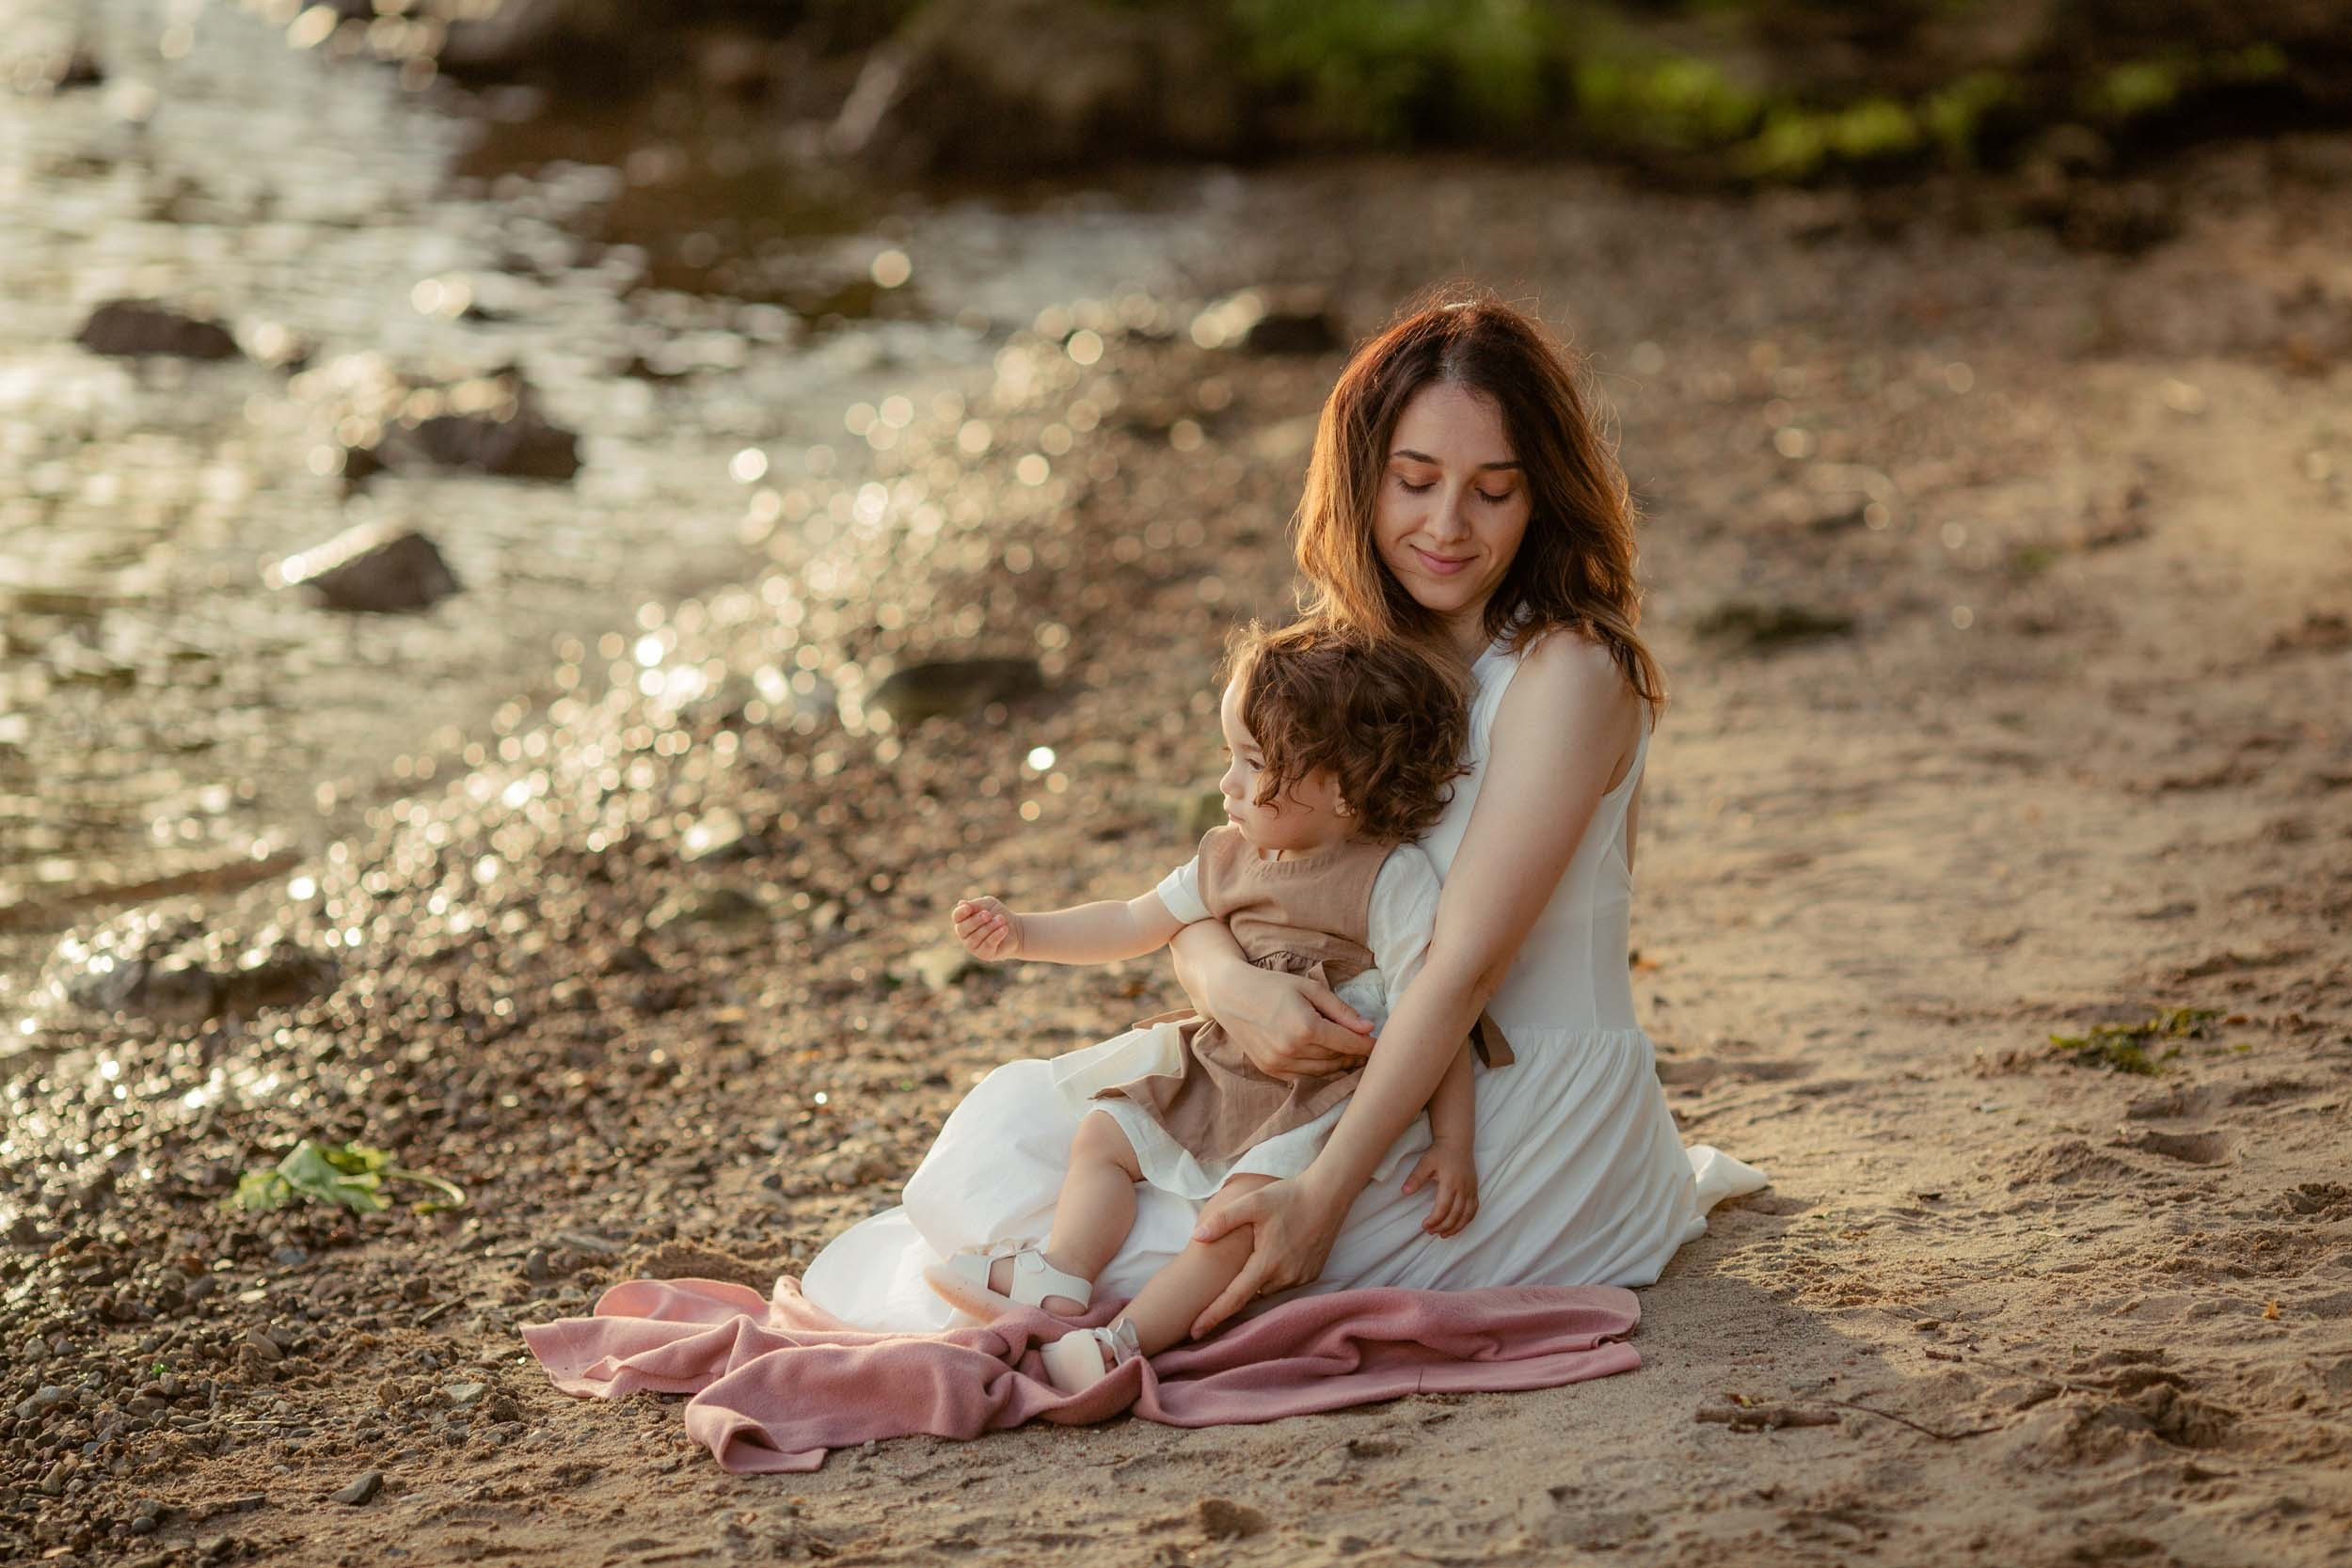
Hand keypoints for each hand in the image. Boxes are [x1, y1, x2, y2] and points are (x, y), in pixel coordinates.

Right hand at [951, 896, 1022, 959]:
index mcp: (963, 921)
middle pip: (963, 928)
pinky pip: (987, 945)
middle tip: (988, 914)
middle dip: (976, 920)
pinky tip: (1004, 928)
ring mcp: (973, 947)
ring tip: (1001, 919)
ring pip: (975, 937)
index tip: (969, 908)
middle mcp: (965, 935)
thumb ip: (976, 904)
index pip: (956, 917)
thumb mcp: (988, 904)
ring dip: (989, 927)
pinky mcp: (985, 954)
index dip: (961, 912)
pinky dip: (996, 935)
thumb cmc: (998, 914)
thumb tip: (961, 903)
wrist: (1016, 928)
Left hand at [1184, 1172, 1350, 1338]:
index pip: (1235, 1298)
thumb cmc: (1288, 1197)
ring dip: (1256, 1281)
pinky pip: (1285, 1283)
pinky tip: (1271, 1258)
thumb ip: (1223, 1220)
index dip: (1213, 1316)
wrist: (1328, 1195)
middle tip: (1217, 1283)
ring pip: (1268, 1289)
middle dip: (1235, 1292)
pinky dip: (1274, 1276)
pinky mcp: (1312, 1274)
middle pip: (1251, 1294)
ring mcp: (1301, 1277)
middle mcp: (1286, 1276)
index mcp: (1267, 1263)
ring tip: (1248, 1263)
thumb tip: (1197, 1237)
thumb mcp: (1253, 1202)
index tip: (1195, 1332)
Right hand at [1206, 963, 1374, 1080]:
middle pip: (1337, 1059)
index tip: (1379, 1044)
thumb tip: (1369, 1028)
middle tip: (1364, 1046)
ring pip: (1322, 1071)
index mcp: (1306, 1028)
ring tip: (1346, 1052)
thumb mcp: (1310, 989)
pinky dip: (1318, 1069)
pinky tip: (1323, 1057)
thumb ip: (1341, 1011)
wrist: (1231, 996)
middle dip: (1354, 1054)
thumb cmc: (1273, 986)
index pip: (1348, 1044)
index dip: (1367, 1046)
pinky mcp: (1271, 1070)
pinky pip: (1304, 1075)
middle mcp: (1293, 1050)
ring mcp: (1280, 1063)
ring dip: (1338, 1064)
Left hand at [1400, 1138, 1478, 1237]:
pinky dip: (1466, 1221)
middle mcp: (1463, 1188)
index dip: (1434, 1220)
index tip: (1424, 1226)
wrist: (1457, 1142)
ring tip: (1443, 1234)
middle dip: (1443, 1227)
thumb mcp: (1425, 1163)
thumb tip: (1404, 1192)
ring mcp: (1471, 1190)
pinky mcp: (1474, 1189)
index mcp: (1450, 1183)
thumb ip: (1415, 1178)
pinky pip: (1474, 1210)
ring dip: (1456, 1227)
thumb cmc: (1440, 1152)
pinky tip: (1458, 1226)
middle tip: (1430, 1232)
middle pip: (1455, 1215)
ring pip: (1466, 1215)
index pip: (1443, 1208)